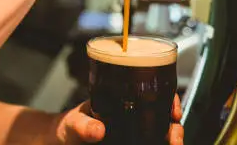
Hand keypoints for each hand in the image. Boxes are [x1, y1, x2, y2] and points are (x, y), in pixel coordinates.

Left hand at [49, 94, 183, 144]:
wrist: (61, 143)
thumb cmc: (67, 129)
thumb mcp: (73, 124)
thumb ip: (83, 126)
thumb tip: (98, 130)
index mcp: (122, 102)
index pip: (153, 96)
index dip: (170, 101)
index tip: (175, 112)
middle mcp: (132, 118)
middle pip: (164, 120)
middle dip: (176, 129)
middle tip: (175, 138)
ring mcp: (133, 135)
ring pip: (161, 136)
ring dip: (172, 141)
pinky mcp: (131, 143)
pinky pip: (150, 143)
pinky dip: (160, 144)